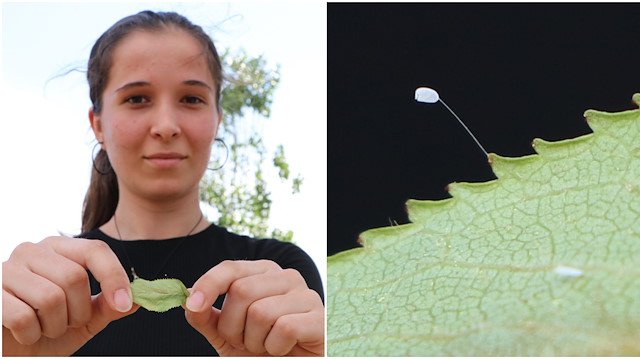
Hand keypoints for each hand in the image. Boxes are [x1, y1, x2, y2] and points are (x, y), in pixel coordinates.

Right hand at [2, 236, 137, 355]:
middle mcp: (31, 250)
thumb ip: (109, 306)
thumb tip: (140, 297)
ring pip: (50, 298)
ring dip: (54, 326)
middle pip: (74, 277)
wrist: (11, 351)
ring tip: (44, 328)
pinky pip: (22, 316)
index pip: (95, 249)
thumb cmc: (46, 329)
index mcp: (59, 248)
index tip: (125, 304)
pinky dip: (30, 334)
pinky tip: (24, 334)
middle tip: (67, 323)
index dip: (114, 277)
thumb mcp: (85, 319)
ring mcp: (6, 269)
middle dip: (78, 312)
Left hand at [184, 260, 323, 355]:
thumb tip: (188, 298)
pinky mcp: (319, 317)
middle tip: (243, 340)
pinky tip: (283, 349)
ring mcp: (306, 295)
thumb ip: (205, 316)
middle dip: (233, 325)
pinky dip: (275, 347)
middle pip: (242, 291)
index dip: (208, 284)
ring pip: (260, 312)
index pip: (230, 268)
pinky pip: (284, 328)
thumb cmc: (260, 348)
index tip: (193, 305)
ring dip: (255, 340)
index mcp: (263, 273)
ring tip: (265, 345)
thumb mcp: (225, 333)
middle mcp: (286, 277)